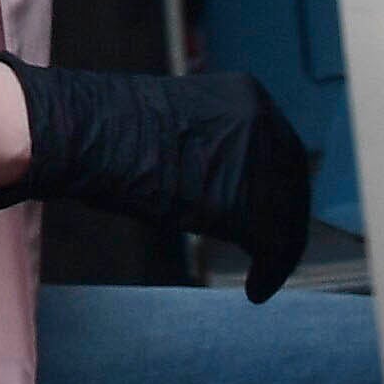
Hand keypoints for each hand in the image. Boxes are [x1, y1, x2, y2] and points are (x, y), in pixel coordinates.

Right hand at [0, 62, 318, 298]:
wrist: (91, 135)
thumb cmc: (111, 129)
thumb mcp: (177, 122)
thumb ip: (210, 142)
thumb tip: (218, 177)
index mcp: (248, 94)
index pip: (280, 146)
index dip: (276, 184)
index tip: (269, 209)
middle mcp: (265, 122)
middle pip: (292, 179)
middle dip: (285, 216)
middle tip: (272, 248)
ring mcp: (261, 163)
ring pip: (289, 217)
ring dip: (278, 250)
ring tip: (261, 277)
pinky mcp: (250, 206)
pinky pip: (276, 247)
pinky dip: (271, 272)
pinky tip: (256, 290)